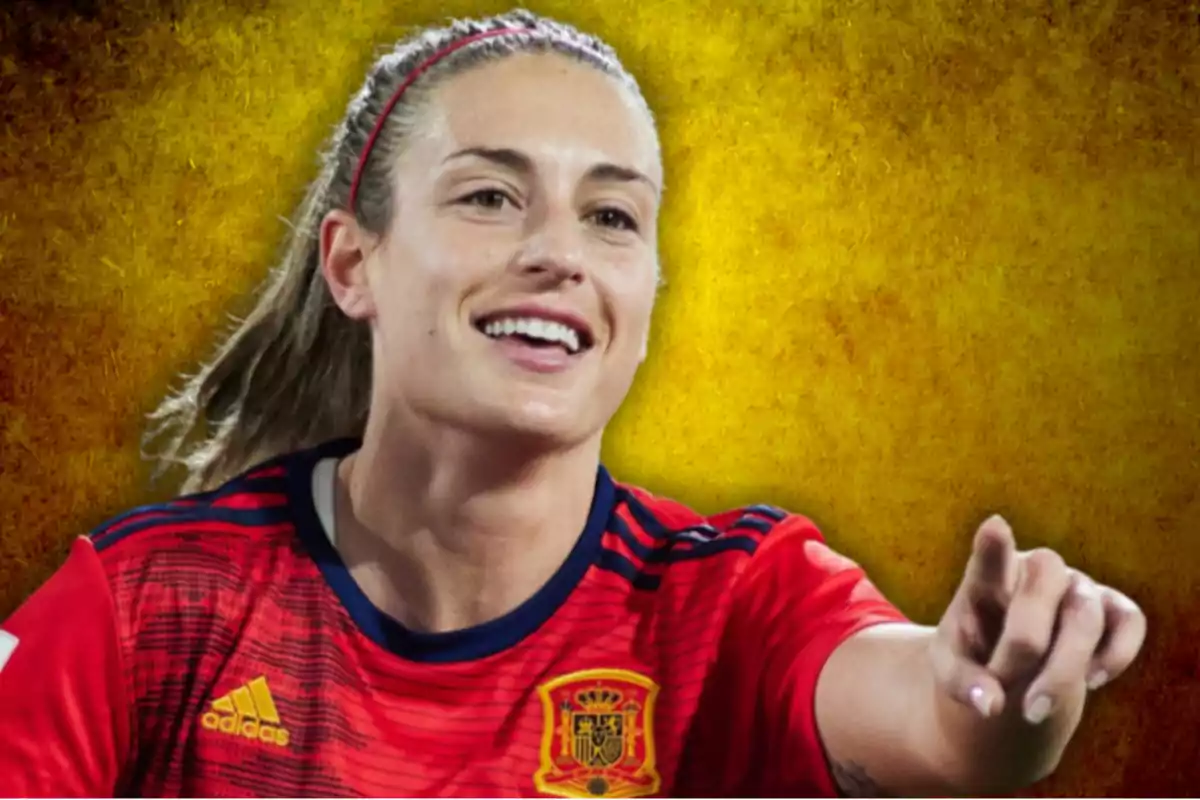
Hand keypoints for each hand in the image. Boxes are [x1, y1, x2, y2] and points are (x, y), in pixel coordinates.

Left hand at [930, 515, 1146, 725]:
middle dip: (1026, 640)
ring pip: (1085, 613)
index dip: (994, 545)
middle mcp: (1034, 571)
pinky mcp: (1110, 608)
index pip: (989, 557)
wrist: (1007, 668)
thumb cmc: (974, 658)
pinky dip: (1116, 653)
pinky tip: (1090, 681)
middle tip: (1003, 685)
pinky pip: (1129, 621)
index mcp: (986, 579)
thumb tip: (992, 706)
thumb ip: (963, 685)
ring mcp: (1075, 586)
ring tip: (1033, 709)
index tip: (994, 527)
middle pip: (1044, 582)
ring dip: (1063, 667)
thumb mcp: (950, 672)